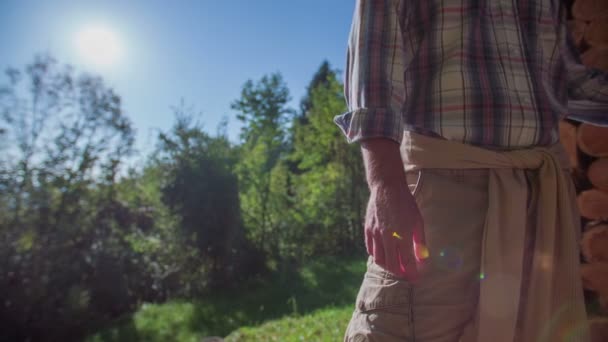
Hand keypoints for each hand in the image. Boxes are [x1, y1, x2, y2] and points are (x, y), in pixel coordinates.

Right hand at [360, 138, 426, 280]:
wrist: (386, 187)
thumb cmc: (405, 203)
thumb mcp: (418, 221)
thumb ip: (420, 242)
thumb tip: (423, 260)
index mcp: (403, 235)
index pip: (408, 263)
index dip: (412, 274)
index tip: (416, 279)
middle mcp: (388, 237)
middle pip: (392, 265)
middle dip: (400, 273)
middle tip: (406, 275)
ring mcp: (376, 234)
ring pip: (379, 259)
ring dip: (388, 266)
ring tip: (395, 267)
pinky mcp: (368, 230)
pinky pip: (371, 249)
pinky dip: (377, 256)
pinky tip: (384, 255)